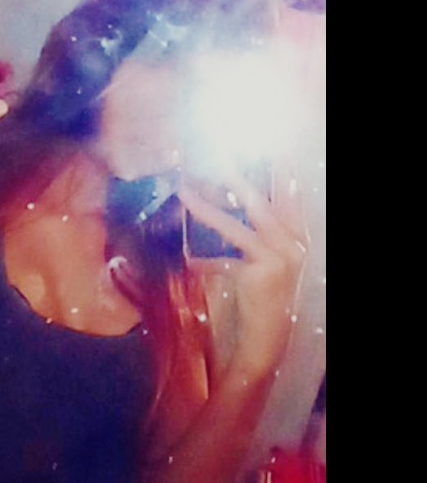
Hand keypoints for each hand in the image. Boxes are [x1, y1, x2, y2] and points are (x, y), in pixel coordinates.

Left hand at [178, 167, 308, 381]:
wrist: (270, 338)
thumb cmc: (266, 296)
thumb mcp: (267, 260)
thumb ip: (257, 233)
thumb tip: (234, 199)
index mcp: (298, 236)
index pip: (290, 195)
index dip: (280, 170)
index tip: (270, 145)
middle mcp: (293, 244)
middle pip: (262, 203)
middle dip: (238, 177)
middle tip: (219, 154)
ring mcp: (278, 259)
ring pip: (237, 227)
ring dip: (207, 209)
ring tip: (184, 191)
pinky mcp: (260, 275)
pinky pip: (224, 262)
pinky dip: (204, 262)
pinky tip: (189, 260)